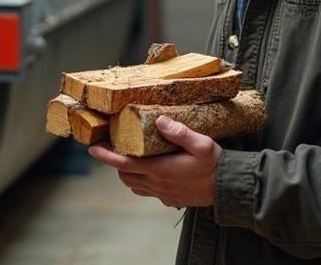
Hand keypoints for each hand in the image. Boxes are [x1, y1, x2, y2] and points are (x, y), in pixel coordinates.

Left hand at [88, 115, 220, 207]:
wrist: (228, 189)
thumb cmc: (215, 165)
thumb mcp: (202, 144)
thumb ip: (180, 132)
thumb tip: (160, 120)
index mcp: (160, 169)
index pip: (123, 164)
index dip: (105, 156)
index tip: (92, 148)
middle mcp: (157, 184)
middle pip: (124, 175)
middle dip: (114, 163)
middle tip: (113, 147)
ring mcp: (162, 193)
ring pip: (133, 184)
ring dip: (126, 172)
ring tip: (128, 156)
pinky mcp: (168, 198)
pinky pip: (146, 191)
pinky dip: (139, 181)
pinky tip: (148, 170)